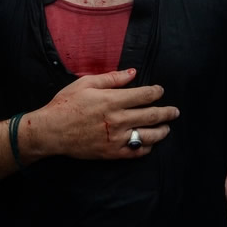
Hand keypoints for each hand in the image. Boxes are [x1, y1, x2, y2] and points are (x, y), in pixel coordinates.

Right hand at [31, 69, 178, 160]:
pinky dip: (146, 147)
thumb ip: (112, 78)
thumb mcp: (86, 83)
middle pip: (152, 116)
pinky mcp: (112, 153)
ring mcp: (116, 138)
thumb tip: (133, 73)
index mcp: (112, 100)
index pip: (145, 95)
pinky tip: (149, 142)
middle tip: (175, 112)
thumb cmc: (66, 104)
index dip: (157, 92)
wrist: (51, 131)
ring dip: (162, 131)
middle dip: (167, 113)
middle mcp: (118, 120)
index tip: (160, 91)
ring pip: (149, 136)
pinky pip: (136, 152)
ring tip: (167, 128)